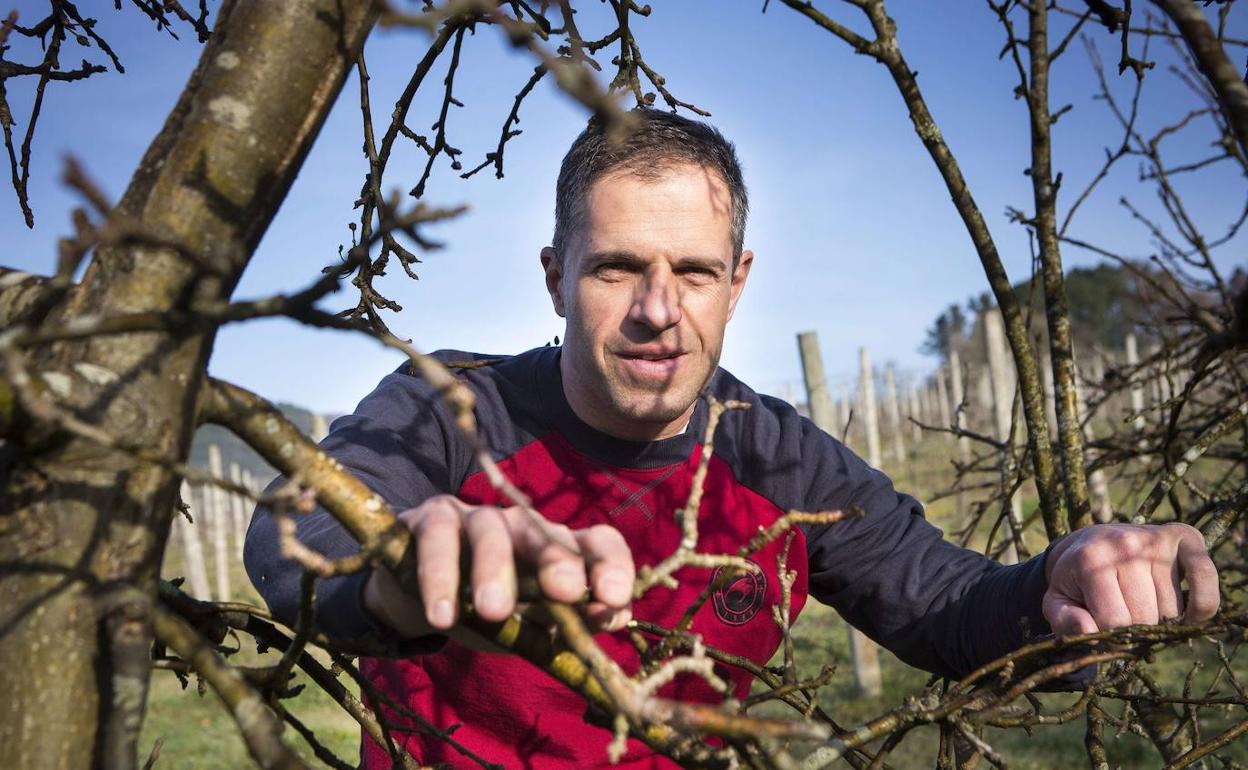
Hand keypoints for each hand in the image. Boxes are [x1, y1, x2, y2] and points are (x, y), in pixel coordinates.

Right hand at [363, 494, 634, 637]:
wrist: (415, 602)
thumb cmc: (485, 612)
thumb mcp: (529, 627)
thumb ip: (568, 623)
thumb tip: (616, 616)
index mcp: (556, 550)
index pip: (596, 542)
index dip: (611, 564)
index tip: (614, 597)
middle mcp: (523, 526)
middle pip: (546, 531)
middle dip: (558, 559)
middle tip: (564, 591)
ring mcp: (477, 518)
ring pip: (490, 531)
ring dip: (493, 570)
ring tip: (493, 612)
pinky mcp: (432, 519)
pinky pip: (438, 539)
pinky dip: (440, 576)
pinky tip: (442, 615)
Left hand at [1042, 522, 1218, 635]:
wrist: (1090, 543)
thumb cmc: (1074, 580)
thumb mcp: (1056, 602)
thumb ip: (1065, 621)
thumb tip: (1088, 633)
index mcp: (1090, 560)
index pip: (1116, 621)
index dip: (1112, 638)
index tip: (1104, 632)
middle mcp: (1126, 545)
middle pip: (1146, 617)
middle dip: (1135, 631)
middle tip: (1121, 618)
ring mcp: (1156, 540)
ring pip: (1173, 610)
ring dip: (1161, 620)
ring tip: (1139, 605)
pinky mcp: (1183, 538)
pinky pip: (1205, 576)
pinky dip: (1203, 603)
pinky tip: (1189, 618)